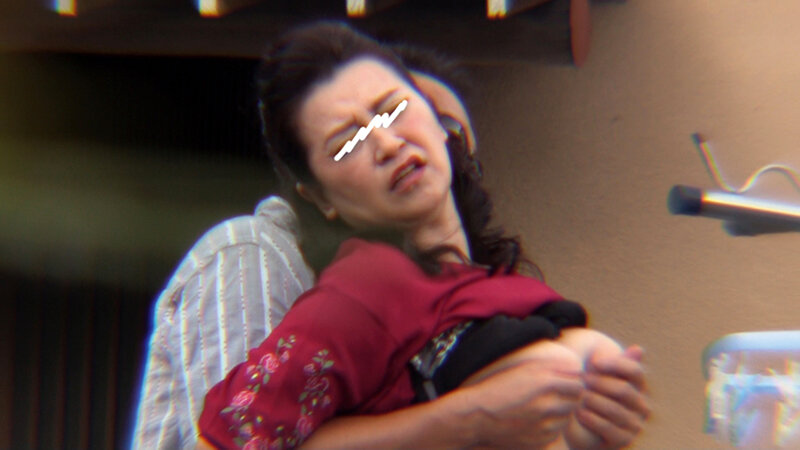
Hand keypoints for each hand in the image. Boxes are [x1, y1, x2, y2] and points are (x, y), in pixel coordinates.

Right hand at [461, 346, 584, 447]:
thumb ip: (551, 368)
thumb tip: (575, 368)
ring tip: (541, 408)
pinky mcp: (540, 440)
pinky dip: (549, 427)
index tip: (566, 383)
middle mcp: (547, 403)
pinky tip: (533, 421)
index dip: (574, 382)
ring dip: (560, 413)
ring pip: (566, 418)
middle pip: (576, 400)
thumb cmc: (498, 388)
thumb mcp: (523, 370)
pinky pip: (555, 433)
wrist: (477, 416)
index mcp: (544, 381)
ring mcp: (545, 425)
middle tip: (556, 395)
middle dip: (569, 397)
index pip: (578, 382)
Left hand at [576, 345, 649, 448]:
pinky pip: (609, 428)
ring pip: (615, 409)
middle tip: (581, 380)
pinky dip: (593, 419)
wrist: (578, 427)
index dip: (616, 365)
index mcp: (638, 386)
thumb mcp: (598, 376)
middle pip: (624, 390)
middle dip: (600, 383)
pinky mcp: (624, 440)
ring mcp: (634, 424)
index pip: (635, 371)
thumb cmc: (589, 394)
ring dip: (594, 401)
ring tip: (578, 396)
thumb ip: (615, 363)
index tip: (594, 362)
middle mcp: (641, 405)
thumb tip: (639, 348)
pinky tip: (579, 413)